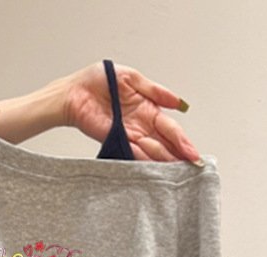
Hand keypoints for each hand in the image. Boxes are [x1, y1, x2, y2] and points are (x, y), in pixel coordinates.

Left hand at [62, 61, 200, 162]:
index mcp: (147, 108)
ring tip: (177, 167)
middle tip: (192, 164)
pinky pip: (131, 152)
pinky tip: (155, 165)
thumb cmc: (97, 80)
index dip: (182, 140)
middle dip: (178, 153)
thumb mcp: (131, 78)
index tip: (193, 152)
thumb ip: (154, 90)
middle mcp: (140, 125)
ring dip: (163, 158)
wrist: (74, 92)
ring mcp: (128, 135)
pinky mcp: (114, 141)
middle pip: (164, 142)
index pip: (170, 128)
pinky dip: (142, 159)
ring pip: (150, 150)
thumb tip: (178, 102)